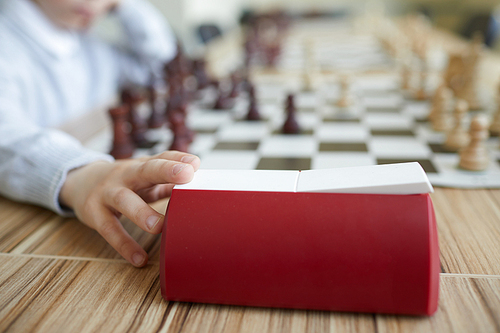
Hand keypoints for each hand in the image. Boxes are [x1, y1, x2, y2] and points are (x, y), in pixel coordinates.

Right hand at [59, 151, 199, 266]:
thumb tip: (198, 184)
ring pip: (124, 200)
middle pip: (145, 170)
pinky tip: (140, 259)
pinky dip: (125, 245)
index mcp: (141, 166)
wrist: (80, 182)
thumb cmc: (124, 182)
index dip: (177, 159)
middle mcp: (124, 175)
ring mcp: (107, 193)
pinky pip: (110, 230)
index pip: (161, 158)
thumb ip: (167, 180)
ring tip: (159, 226)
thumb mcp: (143, 177)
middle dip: (165, 171)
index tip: (195, 163)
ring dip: (142, 212)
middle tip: (186, 175)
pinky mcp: (94, 214)